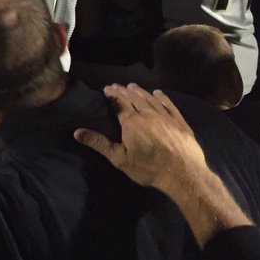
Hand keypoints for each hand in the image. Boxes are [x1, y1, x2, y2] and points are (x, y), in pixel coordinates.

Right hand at [74, 84, 207, 191]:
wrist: (183, 174)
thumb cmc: (148, 168)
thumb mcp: (119, 159)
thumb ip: (99, 143)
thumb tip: (77, 132)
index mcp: (132, 122)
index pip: (119, 103)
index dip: (113, 94)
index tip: (107, 88)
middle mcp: (148, 114)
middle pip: (134, 98)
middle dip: (124, 91)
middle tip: (117, 86)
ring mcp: (166, 117)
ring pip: (151, 99)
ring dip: (140, 91)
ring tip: (133, 86)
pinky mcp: (180, 122)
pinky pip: (169, 105)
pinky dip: (163, 98)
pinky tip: (158, 93)